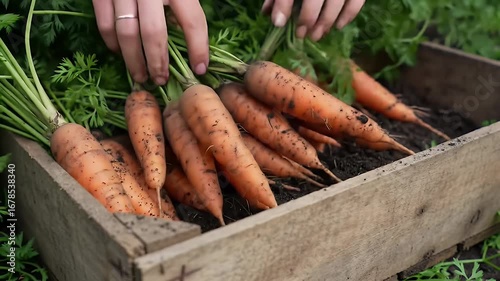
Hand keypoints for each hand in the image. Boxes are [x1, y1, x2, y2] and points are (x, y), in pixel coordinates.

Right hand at [92, 0, 208, 84]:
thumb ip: (186, 4)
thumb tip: (193, 41)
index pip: (193, 21)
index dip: (198, 48)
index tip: (199, 69)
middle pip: (154, 34)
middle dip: (158, 62)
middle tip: (161, 80)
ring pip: (127, 34)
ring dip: (134, 61)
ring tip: (142, 76)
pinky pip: (105, 25)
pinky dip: (113, 44)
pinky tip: (120, 53)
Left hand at [262, 0, 365, 40]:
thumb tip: (269, 15)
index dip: (283, 6)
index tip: (279, 23)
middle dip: (308, 18)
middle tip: (302, 34)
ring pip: (336, 1)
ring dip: (326, 22)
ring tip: (317, 35)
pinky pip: (356, 1)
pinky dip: (348, 15)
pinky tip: (338, 26)